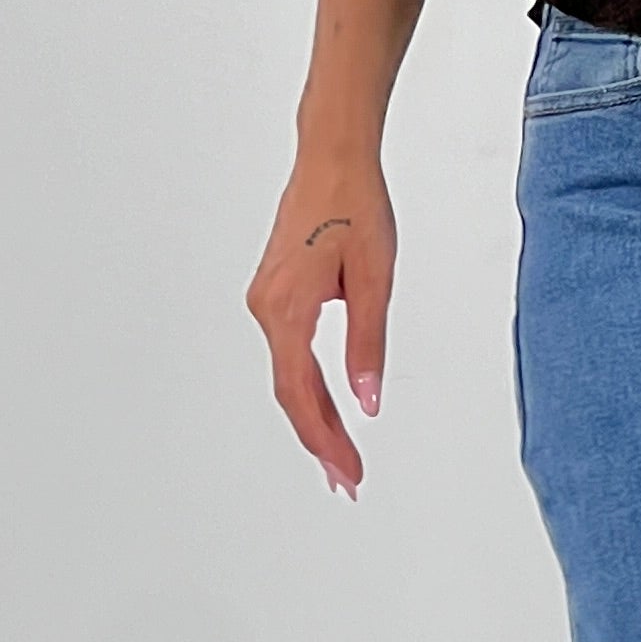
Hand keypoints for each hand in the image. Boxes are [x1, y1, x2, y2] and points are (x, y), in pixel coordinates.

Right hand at [247, 144, 395, 497]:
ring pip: (288, 377)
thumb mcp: (374, 278)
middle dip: (320, 442)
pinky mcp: (275, 293)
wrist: (332, 158)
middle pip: (290, 393)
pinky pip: (288, 355)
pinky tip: (326, 411)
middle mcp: (266, 309)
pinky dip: (307, 389)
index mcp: (287, 309)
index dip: (325, 440)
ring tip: (342, 459)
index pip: (302, 394)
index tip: (347, 474)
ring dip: (315, 419)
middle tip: (348, 482)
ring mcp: (266, 302)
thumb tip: (368, 400)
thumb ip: (368, 343)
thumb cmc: (355, 205)